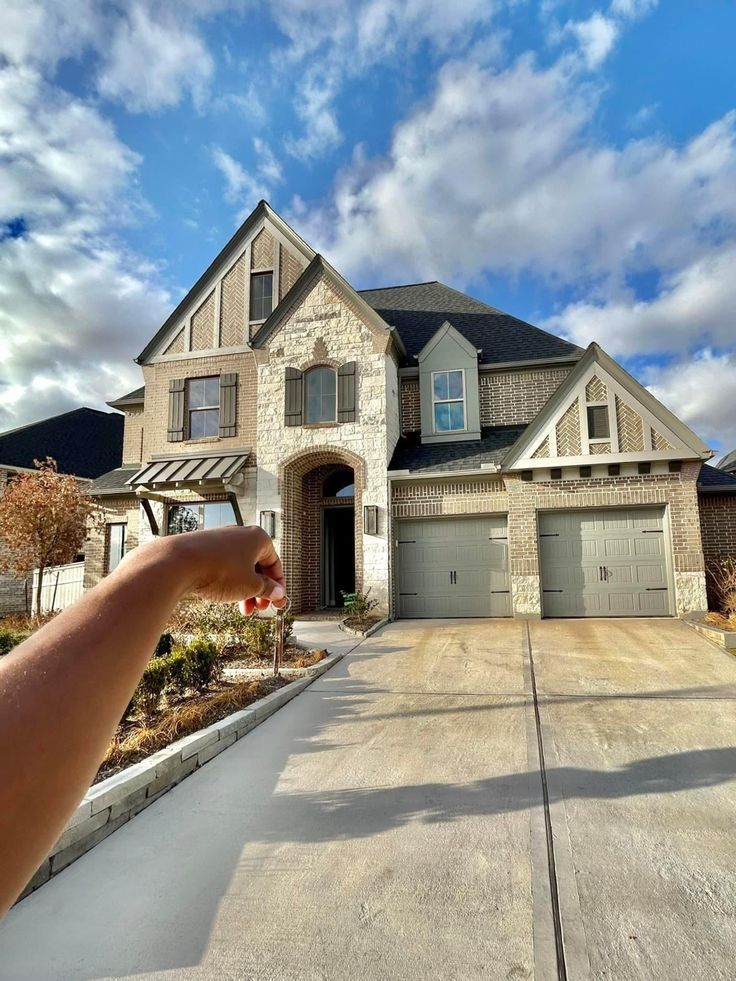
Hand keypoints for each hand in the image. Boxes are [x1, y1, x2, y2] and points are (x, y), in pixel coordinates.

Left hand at [128, 525, 286, 613]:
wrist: (178, 563)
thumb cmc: (218, 571)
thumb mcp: (250, 586)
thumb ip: (267, 589)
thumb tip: (277, 592)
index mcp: (257, 538)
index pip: (275, 563)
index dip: (278, 585)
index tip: (277, 602)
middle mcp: (240, 535)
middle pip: (257, 566)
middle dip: (260, 590)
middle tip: (260, 609)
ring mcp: (220, 540)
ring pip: (239, 568)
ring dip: (244, 590)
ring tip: (242, 609)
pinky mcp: (204, 548)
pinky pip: (223, 566)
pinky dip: (228, 582)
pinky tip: (223, 596)